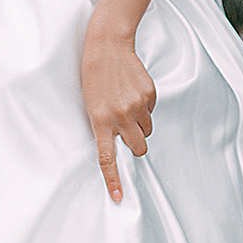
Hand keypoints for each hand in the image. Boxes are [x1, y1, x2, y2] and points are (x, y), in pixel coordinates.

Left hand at [81, 23, 154, 202]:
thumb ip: (105, 126)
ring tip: (126, 103)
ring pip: (146, 130)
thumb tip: (122, 143)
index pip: (107, 158)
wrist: (107, 45)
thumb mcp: (91, 105)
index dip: (113, 179)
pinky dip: (145, 106)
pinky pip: (151, 111)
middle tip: (127, 129)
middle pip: (139, 148)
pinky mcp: (149, 94)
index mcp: (100, 121)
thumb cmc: (94, 75)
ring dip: (140, 123)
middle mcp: (120, 116)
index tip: (118, 197)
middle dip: (136, 143)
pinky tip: (133, 91)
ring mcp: (136, 105)